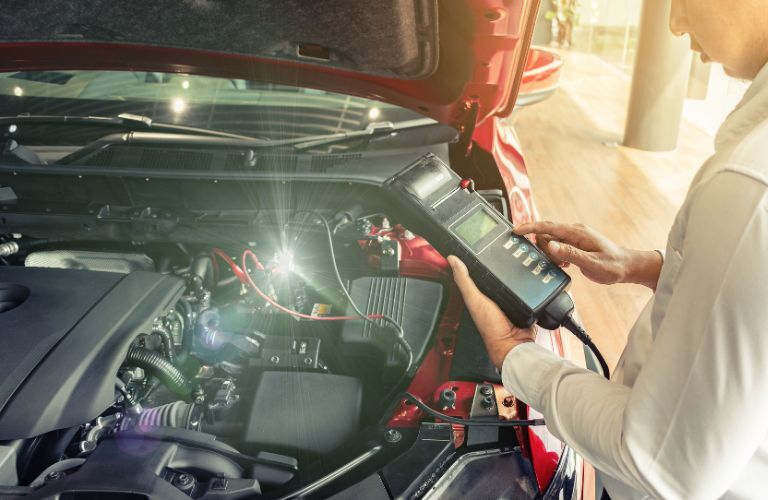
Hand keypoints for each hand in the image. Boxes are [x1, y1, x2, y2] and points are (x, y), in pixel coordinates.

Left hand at [447, 255, 535, 368]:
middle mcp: (493, 295)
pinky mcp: (523, 300)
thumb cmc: (491, 327)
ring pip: (512, 277)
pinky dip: (527, 281)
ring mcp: (509, 297)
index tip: (478, 243)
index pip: (475, 270)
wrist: (514, 343)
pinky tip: (528, 274)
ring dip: (516, 271)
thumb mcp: (474, 300)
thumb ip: (464, 281)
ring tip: (517, 257)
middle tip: (502, 245)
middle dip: (500, 261)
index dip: (476, 257)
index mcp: (478, 293)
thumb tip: (452, 260)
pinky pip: (526, 286)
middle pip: (496, 272)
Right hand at [514, 221, 661, 289]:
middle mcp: (574, 231)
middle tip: (558, 263)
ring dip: (551, 254)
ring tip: (565, 265)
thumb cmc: (613, 266)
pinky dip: (556, 256)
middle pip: (546, 235)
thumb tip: (551, 246)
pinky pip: (557, 246)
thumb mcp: (592, 263)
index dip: (530, 228)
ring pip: (550, 242)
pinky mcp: (574, 243)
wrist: (627, 266)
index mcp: (577, 232)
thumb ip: (570, 254)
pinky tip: (566, 265)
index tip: (515, 231)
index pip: (548, 227)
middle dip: (544, 249)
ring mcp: (574, 236)